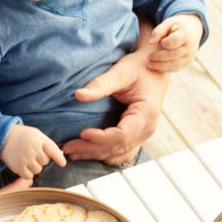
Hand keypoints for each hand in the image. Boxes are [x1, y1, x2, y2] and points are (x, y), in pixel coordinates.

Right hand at [1, 124, 66, 180]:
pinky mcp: (18, 167)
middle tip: (33, 154)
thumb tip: (61, 155)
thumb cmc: (24, 136)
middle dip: (41, 159)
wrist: (4, 137)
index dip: (59, 158)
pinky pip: (29, 176)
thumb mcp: (37, 135)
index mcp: (39, 140)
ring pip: (38, 170)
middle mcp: (33, 150)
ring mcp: (25, 159)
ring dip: (35, 167)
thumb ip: (49, 145)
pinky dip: (28, 173)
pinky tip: (24, 166)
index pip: (52, 150)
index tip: (63, 164)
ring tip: (28, 159)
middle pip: (45, 162)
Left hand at [64, 50, 167, 165]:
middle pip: (116, 147)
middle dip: (90, 149)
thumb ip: (101, 84)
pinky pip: (117, 153)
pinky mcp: (135, 138)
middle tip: (66, 147)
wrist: (155, 68)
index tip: (82, 133)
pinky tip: (83, 153)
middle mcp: (146, 129)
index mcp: (146, 114)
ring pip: (115, 153)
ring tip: (70, 152)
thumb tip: (78, 95)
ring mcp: (141, 136)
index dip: (101, 138)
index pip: (122, 135)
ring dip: (92, 154)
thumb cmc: (139, 67)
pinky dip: (100, 154)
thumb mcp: (121, 71)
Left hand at [146, 14, 203, 72]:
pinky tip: (156, 67)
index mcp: (186, 34)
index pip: (174, 41)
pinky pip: (175, 68)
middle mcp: (190, 47)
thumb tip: (150, 43)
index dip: (165, 43)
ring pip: (174, 64)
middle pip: (173, 54)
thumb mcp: (169, 23)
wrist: (191, 31)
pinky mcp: (186, 63)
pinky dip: (164, 69)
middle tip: (149, 57)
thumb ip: (159, 31)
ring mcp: (189, 56)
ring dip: (160, 66)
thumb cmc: (176, 26)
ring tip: (149, 64)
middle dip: (159, 57)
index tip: (160, 42)